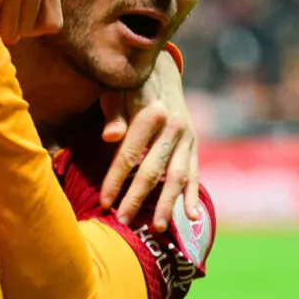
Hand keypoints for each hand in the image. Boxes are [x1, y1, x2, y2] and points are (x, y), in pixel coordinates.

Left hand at [98, 49, 200, 229]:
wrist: (162, 72)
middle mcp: (174, 126)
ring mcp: (187, 137)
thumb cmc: (130, 85)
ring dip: (168, 203)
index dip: (115, 180)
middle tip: (122, 221)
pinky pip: (195, 173)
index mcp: (152, 112)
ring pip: (178, 176)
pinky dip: (194, 195)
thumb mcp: (116, 92)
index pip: (129, 154)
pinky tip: (192, 216)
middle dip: (137, 198)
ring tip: (157, 227)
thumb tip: (110, 137)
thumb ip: (113, 114)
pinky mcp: (194, 145)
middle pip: (154, 170)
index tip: (104, 203)